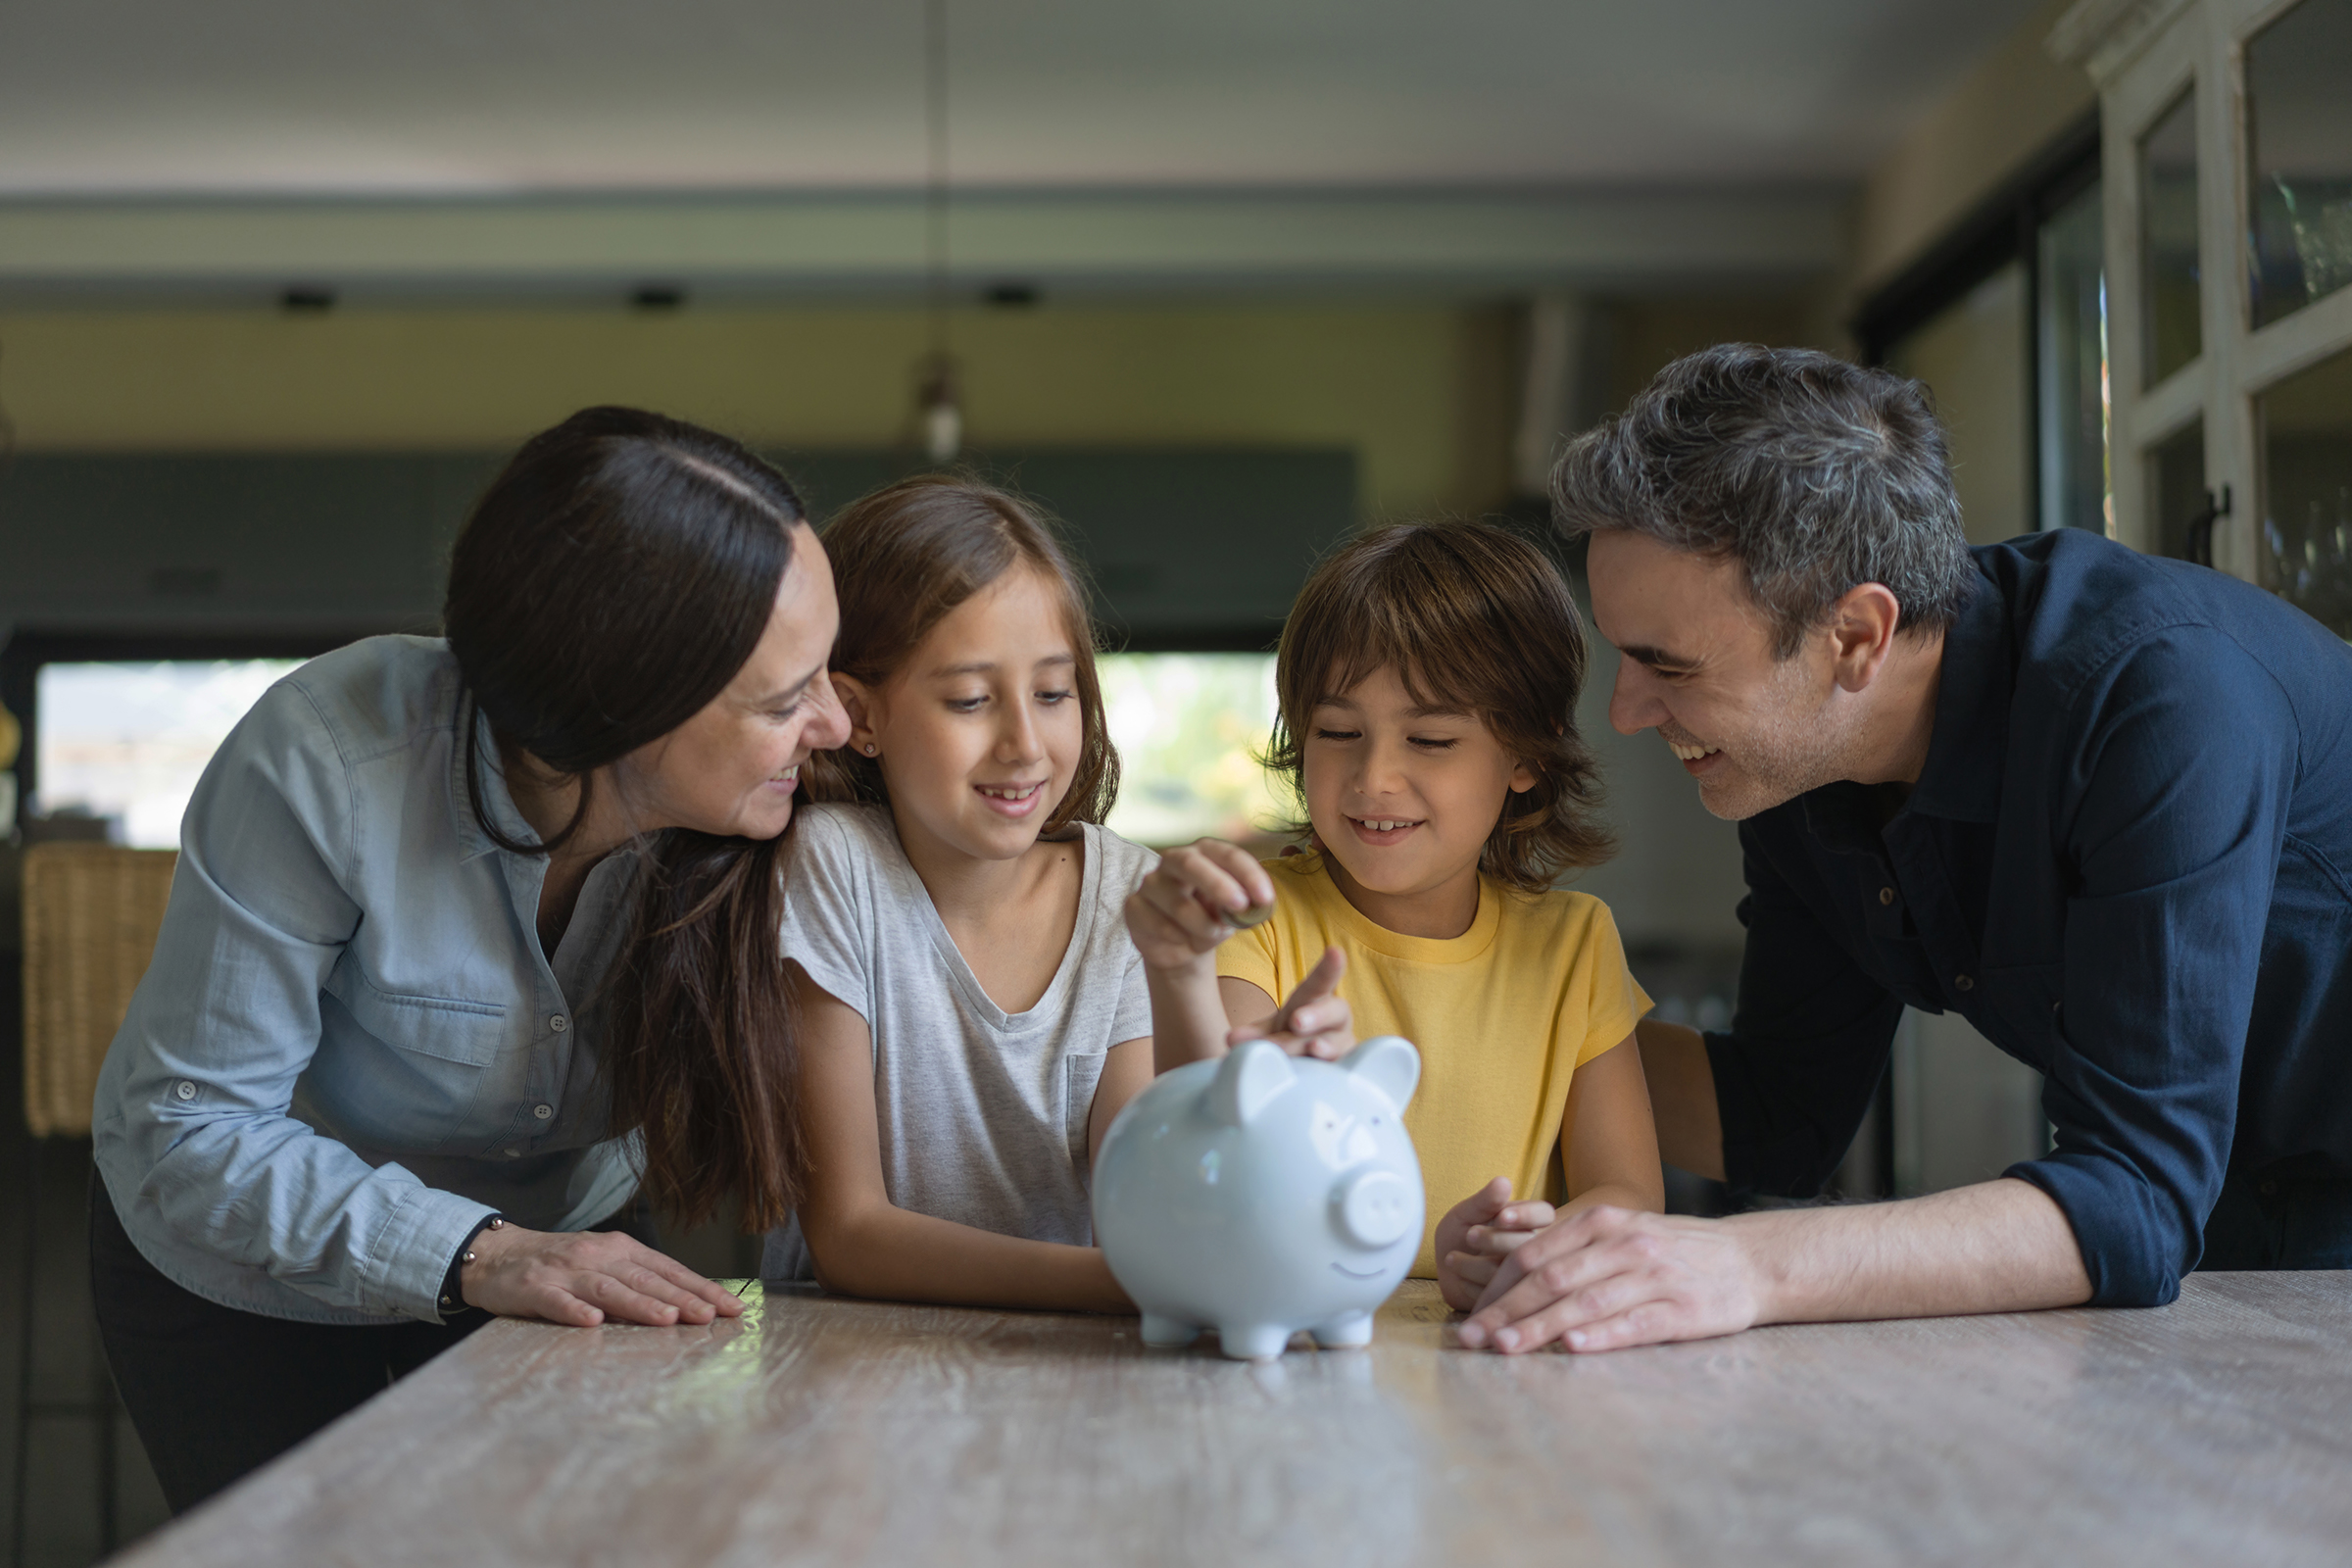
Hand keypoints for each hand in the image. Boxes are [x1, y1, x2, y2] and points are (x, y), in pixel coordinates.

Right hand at [460, 1223, 745, 1327]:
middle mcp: (599, 1257)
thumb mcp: (604, 1264)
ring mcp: (566, 1272)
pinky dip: (575, 1310)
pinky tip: (593, 1323)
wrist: (498, 1254)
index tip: (732, 1307)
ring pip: (609, 1289)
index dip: (701, 1288)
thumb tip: (688, 1303)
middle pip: (646, 1279)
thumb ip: (639, 1281)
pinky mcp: (534, 1288)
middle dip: (682, 1298)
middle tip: (711, 1317)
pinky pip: (557, 1301)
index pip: (669, 1270)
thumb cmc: (561, 1264)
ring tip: (667, 1319)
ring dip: (639, 1304)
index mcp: (621, 1250)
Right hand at [1124, 838, 1275, 972]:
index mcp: (1204, 853)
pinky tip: (1183, 941)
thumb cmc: (1211, 919)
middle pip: (1192, 865)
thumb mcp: (1233, 913)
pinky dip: (1179, 940)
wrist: (1181, 946)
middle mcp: (1174, 861)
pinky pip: (1160, 926)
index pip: (1227, 854)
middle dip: (1219, 886)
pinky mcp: (1133, 907)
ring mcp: (1151, 883)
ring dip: (1204, 928)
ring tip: (1211, 936)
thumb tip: (1249, 910)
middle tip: (1241, 906)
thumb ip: (1242, 908)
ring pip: (1179, 905)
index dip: (1248, 874)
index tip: (1266, 898)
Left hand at [1226, 945, 1353, 1060]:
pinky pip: (1343, 1069)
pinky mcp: (1346, 1069)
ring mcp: (1343, 1045)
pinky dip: (1332, 1069)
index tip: (1334, 951)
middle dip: (1316, 1015)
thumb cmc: (1286, 1040)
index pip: (1320, 983)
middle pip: (1334, 1011)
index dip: (1329, 968)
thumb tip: (1231, 1039)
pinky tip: (1327, 1073)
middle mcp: (1335, 1020)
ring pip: (1337, 1043)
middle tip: (1297, 1021)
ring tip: (1313, 1048)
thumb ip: (1251, 1035)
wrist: (1301, 1068)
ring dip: (1323, 1046)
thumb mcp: (1267, 1033)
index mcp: (1314, 1001)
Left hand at [1434, 1177, 1555, 1311]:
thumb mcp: (1468, 1212)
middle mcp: (1535, 1250)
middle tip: (1469, 1234)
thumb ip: (1485, 1200)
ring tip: (1451, 1258)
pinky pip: (1497, 1296)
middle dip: (1496, 1240)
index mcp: (1532, 1222)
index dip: (1526, 1215)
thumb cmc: (1461, 1232)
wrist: (1446, 1267)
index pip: (1543, 1214)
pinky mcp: (1511, 1301)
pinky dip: (1471, 1285)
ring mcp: (1525, 1277)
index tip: (1501, 1216)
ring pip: (1512, 1273)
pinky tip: (1459, 1276)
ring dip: (1476, 1264)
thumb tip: (1503, 1182)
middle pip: (1529, 1246)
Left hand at [1454, 1207, 1761, 1353]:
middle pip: (1550, 1279)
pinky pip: (1632, 1324)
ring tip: (1505, 1347)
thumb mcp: (1622, 1233)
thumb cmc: (1674, 1251)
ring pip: (1584, 1303)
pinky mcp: (1680, 1312)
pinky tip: (1571, 1348)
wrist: (1750, 1261)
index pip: (1535, 1254)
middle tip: (1470, 1338)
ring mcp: (1652, 1278)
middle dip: (1503, 1310)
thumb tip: (1512, 1271)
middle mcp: (1623, 1246)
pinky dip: (1599, 1337)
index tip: (1469, 1315)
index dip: (1496, 1286)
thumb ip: (1574, 1249)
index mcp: (1602, 1224)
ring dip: (1539, 1327)